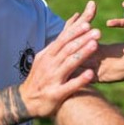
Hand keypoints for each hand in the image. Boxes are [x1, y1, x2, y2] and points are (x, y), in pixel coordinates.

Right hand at [20, 2, 100, 116]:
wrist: (26, 101)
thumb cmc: (40, 77)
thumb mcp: (45, 57)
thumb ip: (58, 43)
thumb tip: (70, 23)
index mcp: (48, 55)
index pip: (62, 40)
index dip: (75, 32)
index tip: (88, 24)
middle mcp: (50, 64)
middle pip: (68, 49)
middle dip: (83, 39)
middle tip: (97, 32)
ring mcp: (53, 79)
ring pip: (69, 64)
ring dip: (82, 54)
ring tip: (95, 46)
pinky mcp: (56, 94)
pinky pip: (69, 86)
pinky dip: (79, 79)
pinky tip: (90, 74)